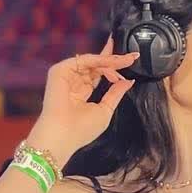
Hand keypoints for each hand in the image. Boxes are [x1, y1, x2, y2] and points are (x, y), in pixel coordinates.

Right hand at [34, 36, 139, 160]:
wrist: (63, 135)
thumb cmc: (82, 129)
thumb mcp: (105, 110)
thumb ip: (115, 93)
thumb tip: (128, 81)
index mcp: (81, 92)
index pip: (97, 74)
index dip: (112, 66)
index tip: (129, 60)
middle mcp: (73, 82)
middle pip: (95, 65)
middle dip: (114, 60)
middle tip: (131, 57)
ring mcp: (66, 75)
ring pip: (92, 62)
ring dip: (110, 62)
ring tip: (124, 64)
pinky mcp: (60, 71)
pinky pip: (83, 60)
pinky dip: (99, 61)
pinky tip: (112, 67)